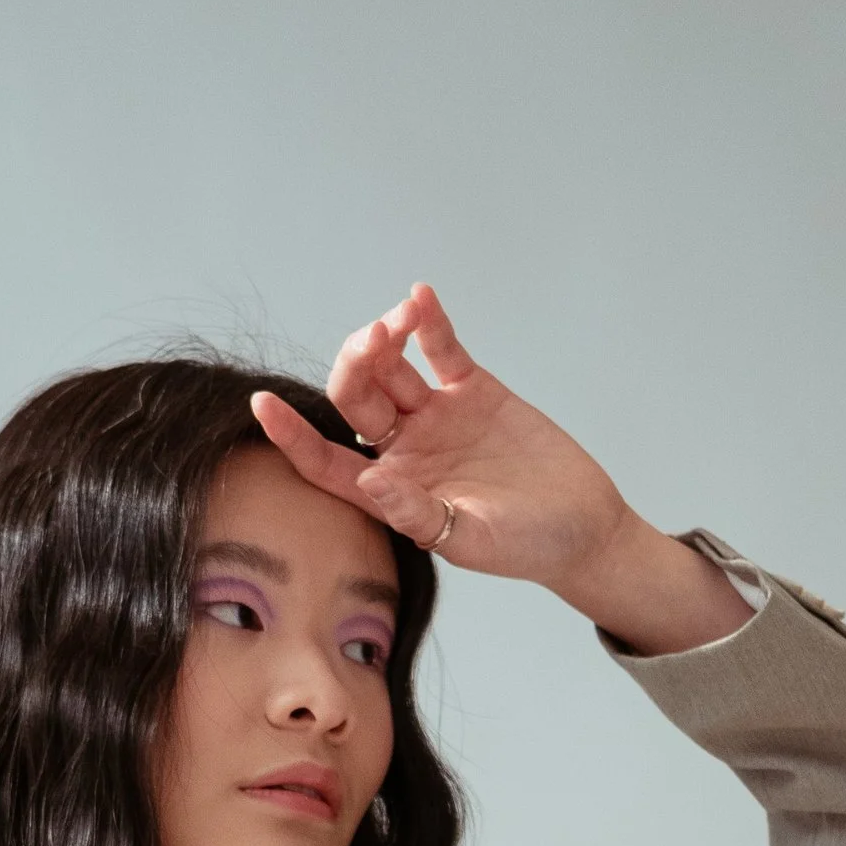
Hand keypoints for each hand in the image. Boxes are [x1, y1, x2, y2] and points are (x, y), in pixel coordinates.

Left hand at [251, 282, 750, 651]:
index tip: (263, 406)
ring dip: (386, 339)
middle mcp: (403, 450)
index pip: (326, 461)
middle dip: (353, 367)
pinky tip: (420, 298)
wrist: (583, 527)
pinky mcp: (472, 391)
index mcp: (389, 491)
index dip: (293, 436)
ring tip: (398, 321)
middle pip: (354, 400)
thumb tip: (369, 479)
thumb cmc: (526, 547)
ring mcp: (434, 417)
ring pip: (391, 369)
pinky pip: (443, 350)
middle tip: (373, 341)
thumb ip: (420, 514)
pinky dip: (430, 324)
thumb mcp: (472, 540)